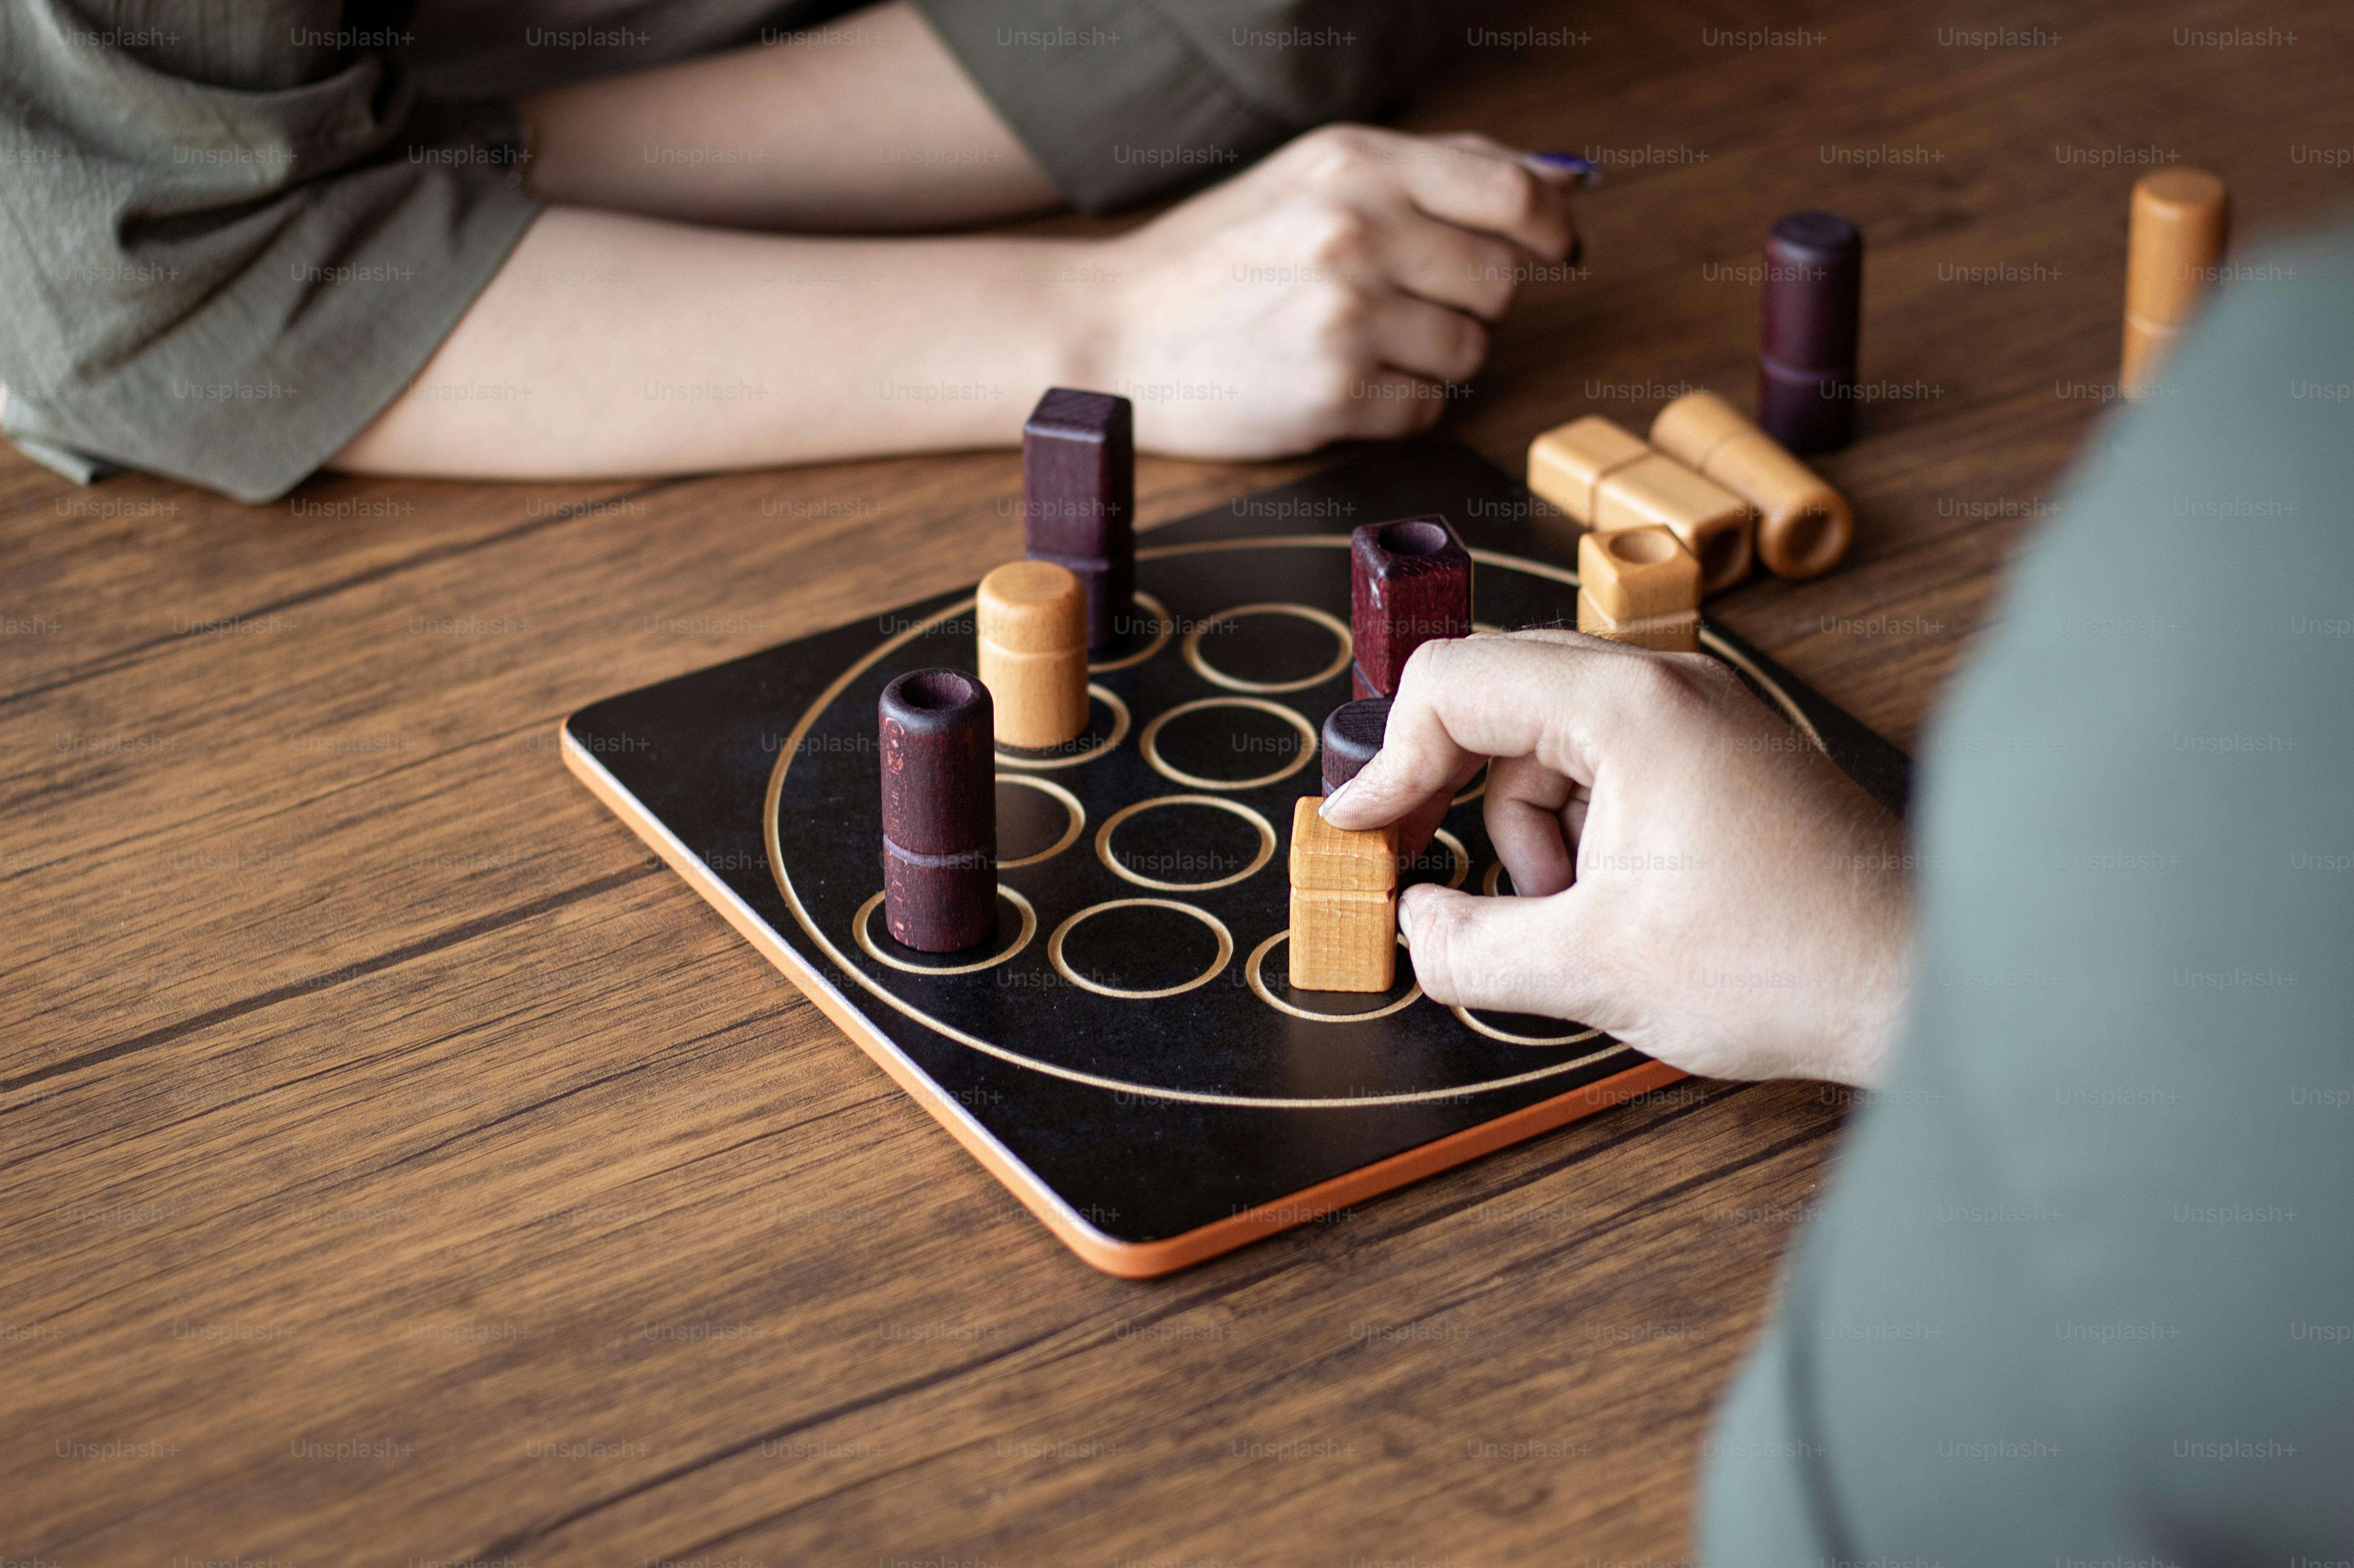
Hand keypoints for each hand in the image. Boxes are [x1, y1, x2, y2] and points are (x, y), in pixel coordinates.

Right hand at [1097, 126, 1577, 458]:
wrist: (1112, 332)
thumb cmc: (1221, 257)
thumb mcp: (1316, 177)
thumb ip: (1441, 169)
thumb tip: (1567, 181)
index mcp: (1355, 165)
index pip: (1510, 191)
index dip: (1550, 225)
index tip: (1554, 246)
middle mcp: (1354, 231)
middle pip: (1499, 281)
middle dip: (1471, 300)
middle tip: (1412, 303)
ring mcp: (1344, 316)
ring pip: (1470, 350)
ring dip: (1436, 357)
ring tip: (1365, 343)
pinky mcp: (1333, 393)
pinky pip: (1429, 408)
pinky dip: (1401, 404)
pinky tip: (1344, 383)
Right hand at [1319, 631, 1911, 1084]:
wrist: (1919, 984)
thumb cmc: (1781, 963)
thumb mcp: (1591, 969)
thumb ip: (1469, 946)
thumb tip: (1411, 926)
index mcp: (1628, 706)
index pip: (1456, 682)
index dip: (1387, 760)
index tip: (1357, 834)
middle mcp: (1668, 686)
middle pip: (1500, 700)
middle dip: (1451, 792)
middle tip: (1417, 868)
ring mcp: (1704, 718)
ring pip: (1552, 746)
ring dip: (1529, 832)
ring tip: (1567, 919)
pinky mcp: (1725, 760)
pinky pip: (1610, 771)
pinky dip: (1583, 834)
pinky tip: (1610, 908)